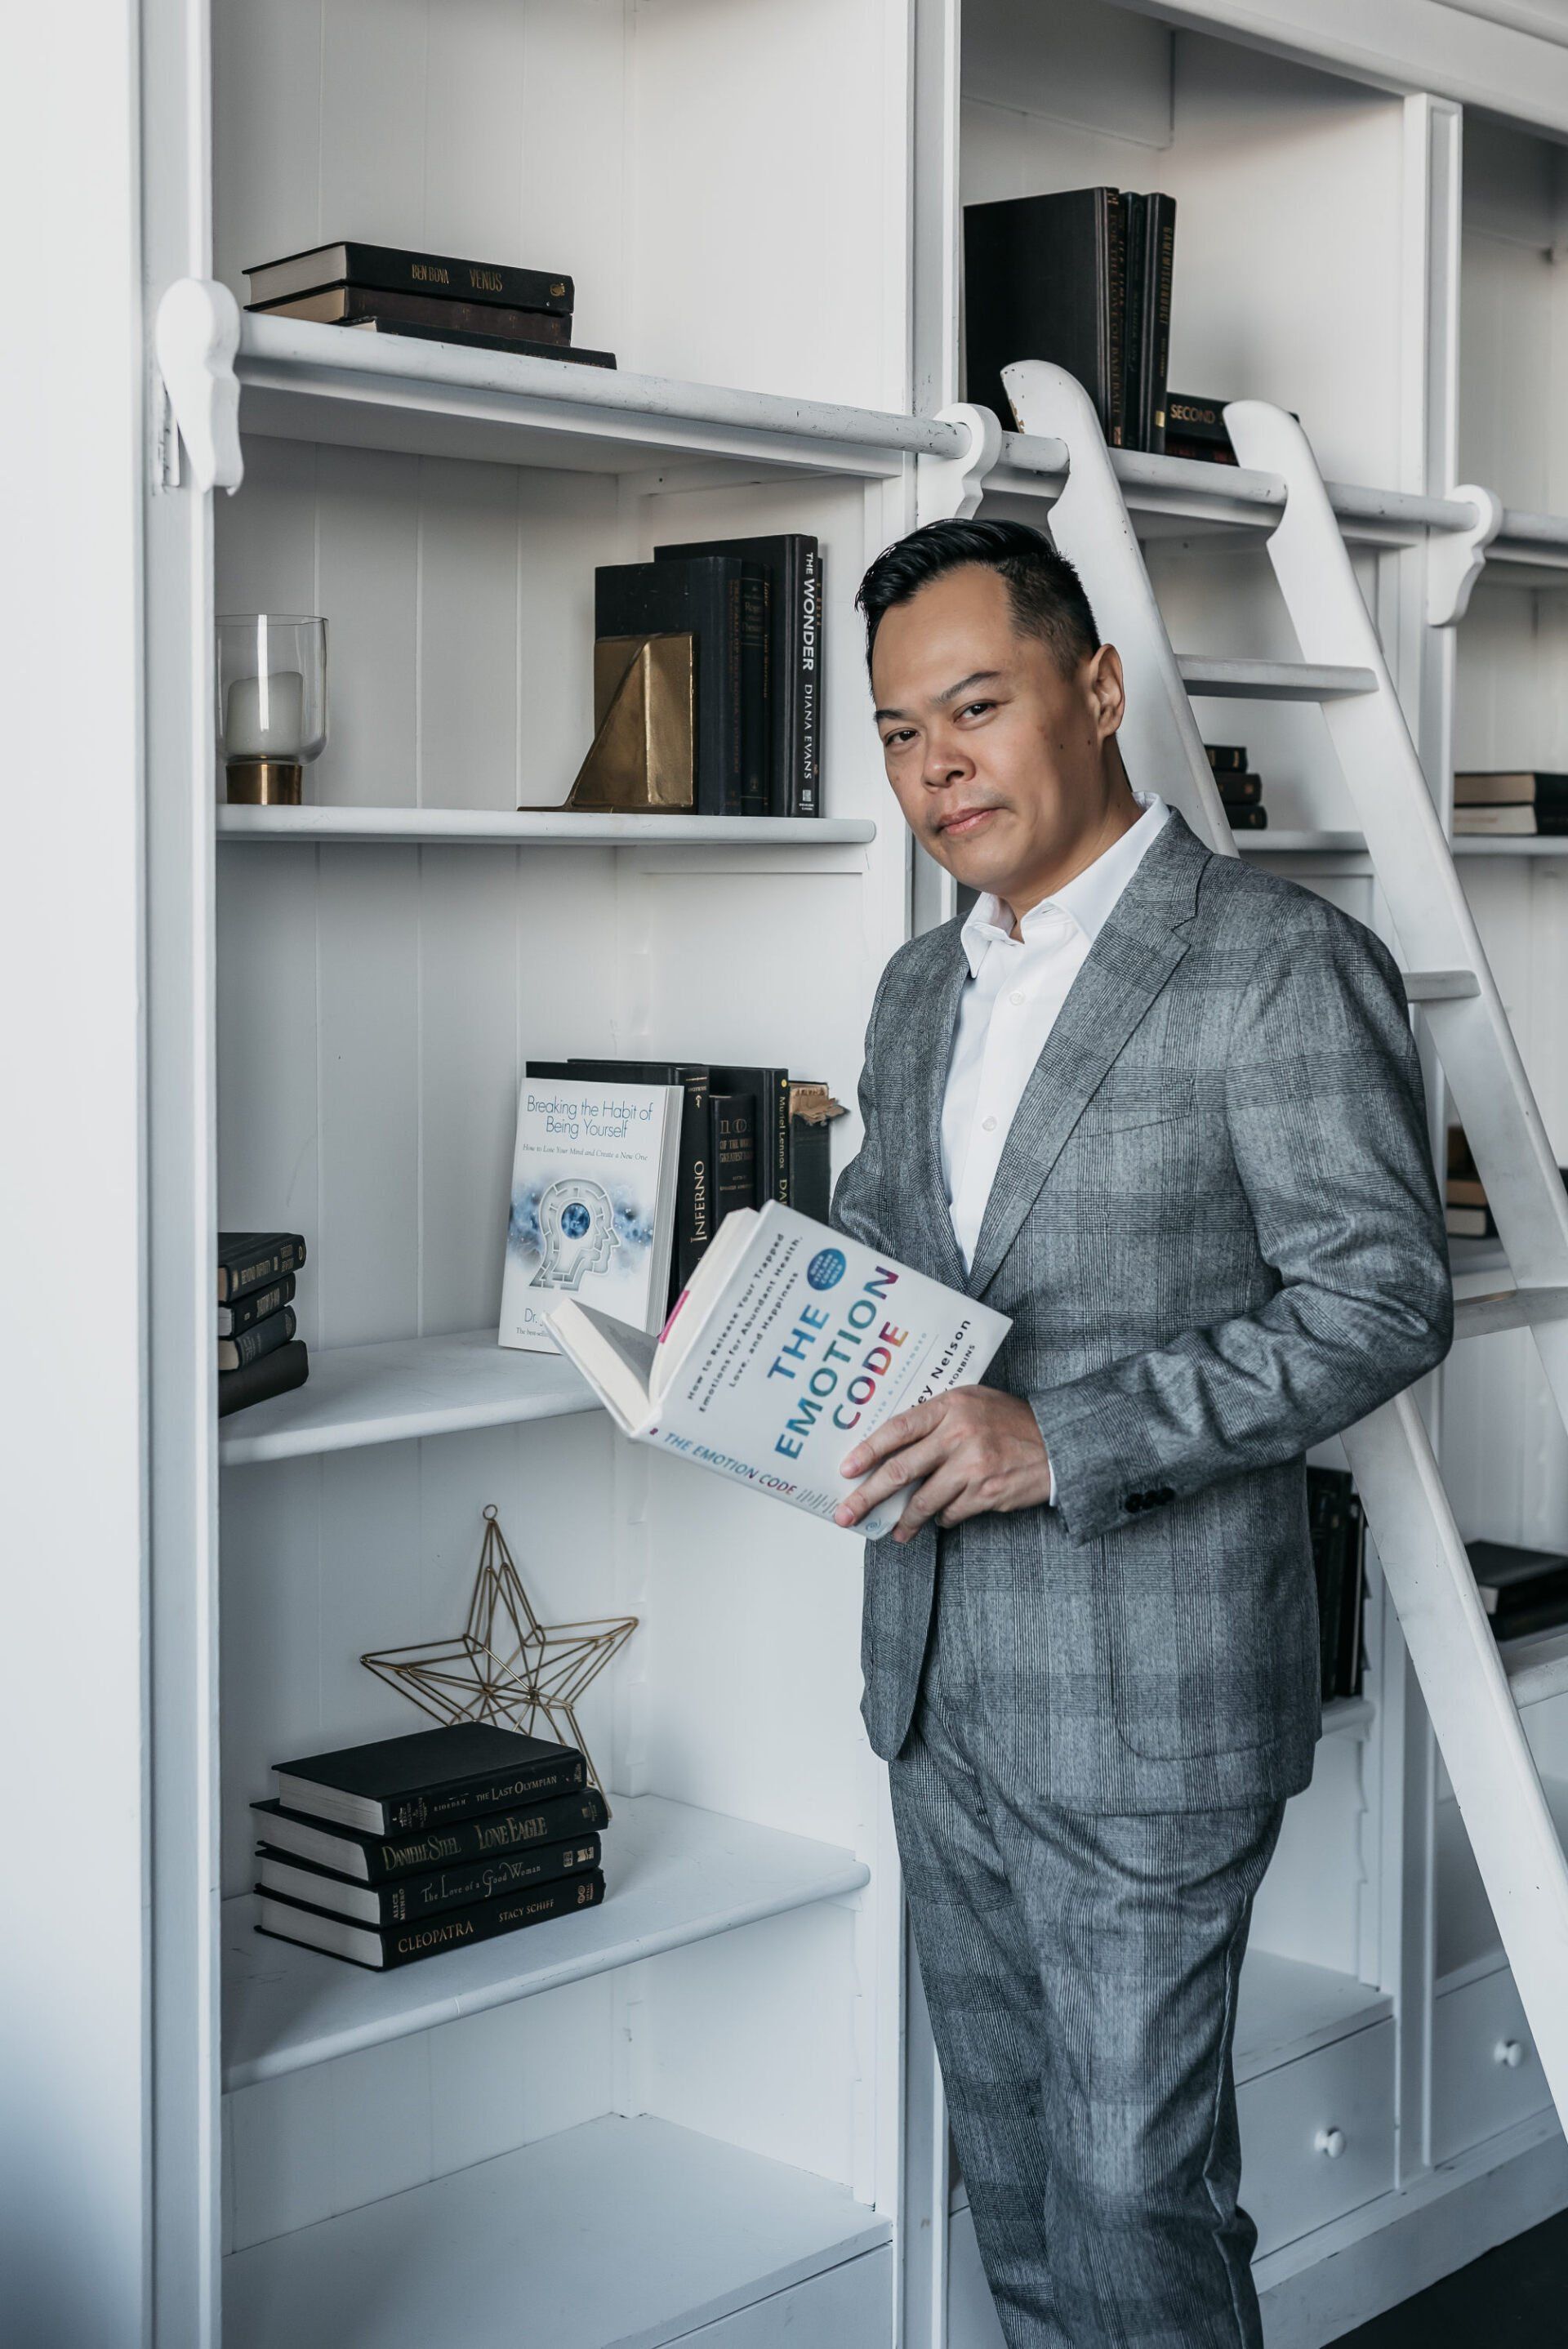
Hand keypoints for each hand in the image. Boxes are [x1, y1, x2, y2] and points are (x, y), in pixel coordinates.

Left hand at [834, 1385, 1052, 1543]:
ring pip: (924, 1501)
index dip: (868, 1451)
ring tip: (896, 1530)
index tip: (846, 1469)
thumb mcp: (972, 1402)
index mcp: (951, 1406)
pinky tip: (942, 1516)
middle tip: (847, 1514)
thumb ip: (936, 1417)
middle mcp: (959, 1435)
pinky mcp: (987, 1493)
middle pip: (901, 1470)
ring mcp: (973, 1466)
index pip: (898, 1428)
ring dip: (905, 1520)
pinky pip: (951, 1513)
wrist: (1059, 1441)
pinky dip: (942, 1517)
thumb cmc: (1010, 1421)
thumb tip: (892, 1446)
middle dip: (869, 1496)